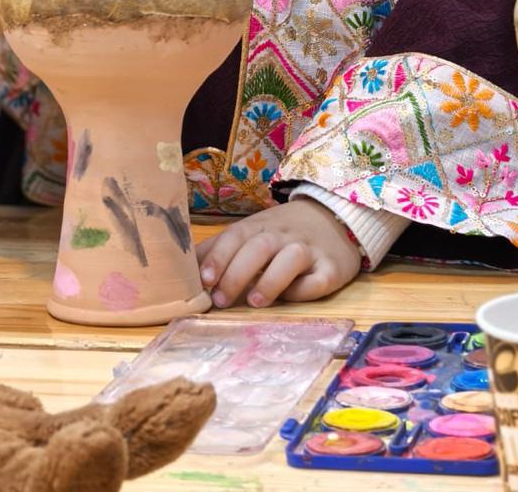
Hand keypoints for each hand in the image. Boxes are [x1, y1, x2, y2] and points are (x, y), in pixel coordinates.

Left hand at [196, 199, 360, 308]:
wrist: (335, 216)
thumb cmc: (283, 232)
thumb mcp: (252, 232)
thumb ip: (221, 248)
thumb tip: (182, 268)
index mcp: (259, 226)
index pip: (236, 236)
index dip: (219, 257)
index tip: (204, 279)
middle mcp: (283, 236)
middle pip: (258, 247)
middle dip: (237, 273)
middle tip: (221, 300)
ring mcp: (309, 250)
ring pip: (290, 259)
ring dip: (270, 280)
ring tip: (254, 302)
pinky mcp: (332, 268)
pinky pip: (319, 279)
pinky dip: (305, 289)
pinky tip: (292, 297)